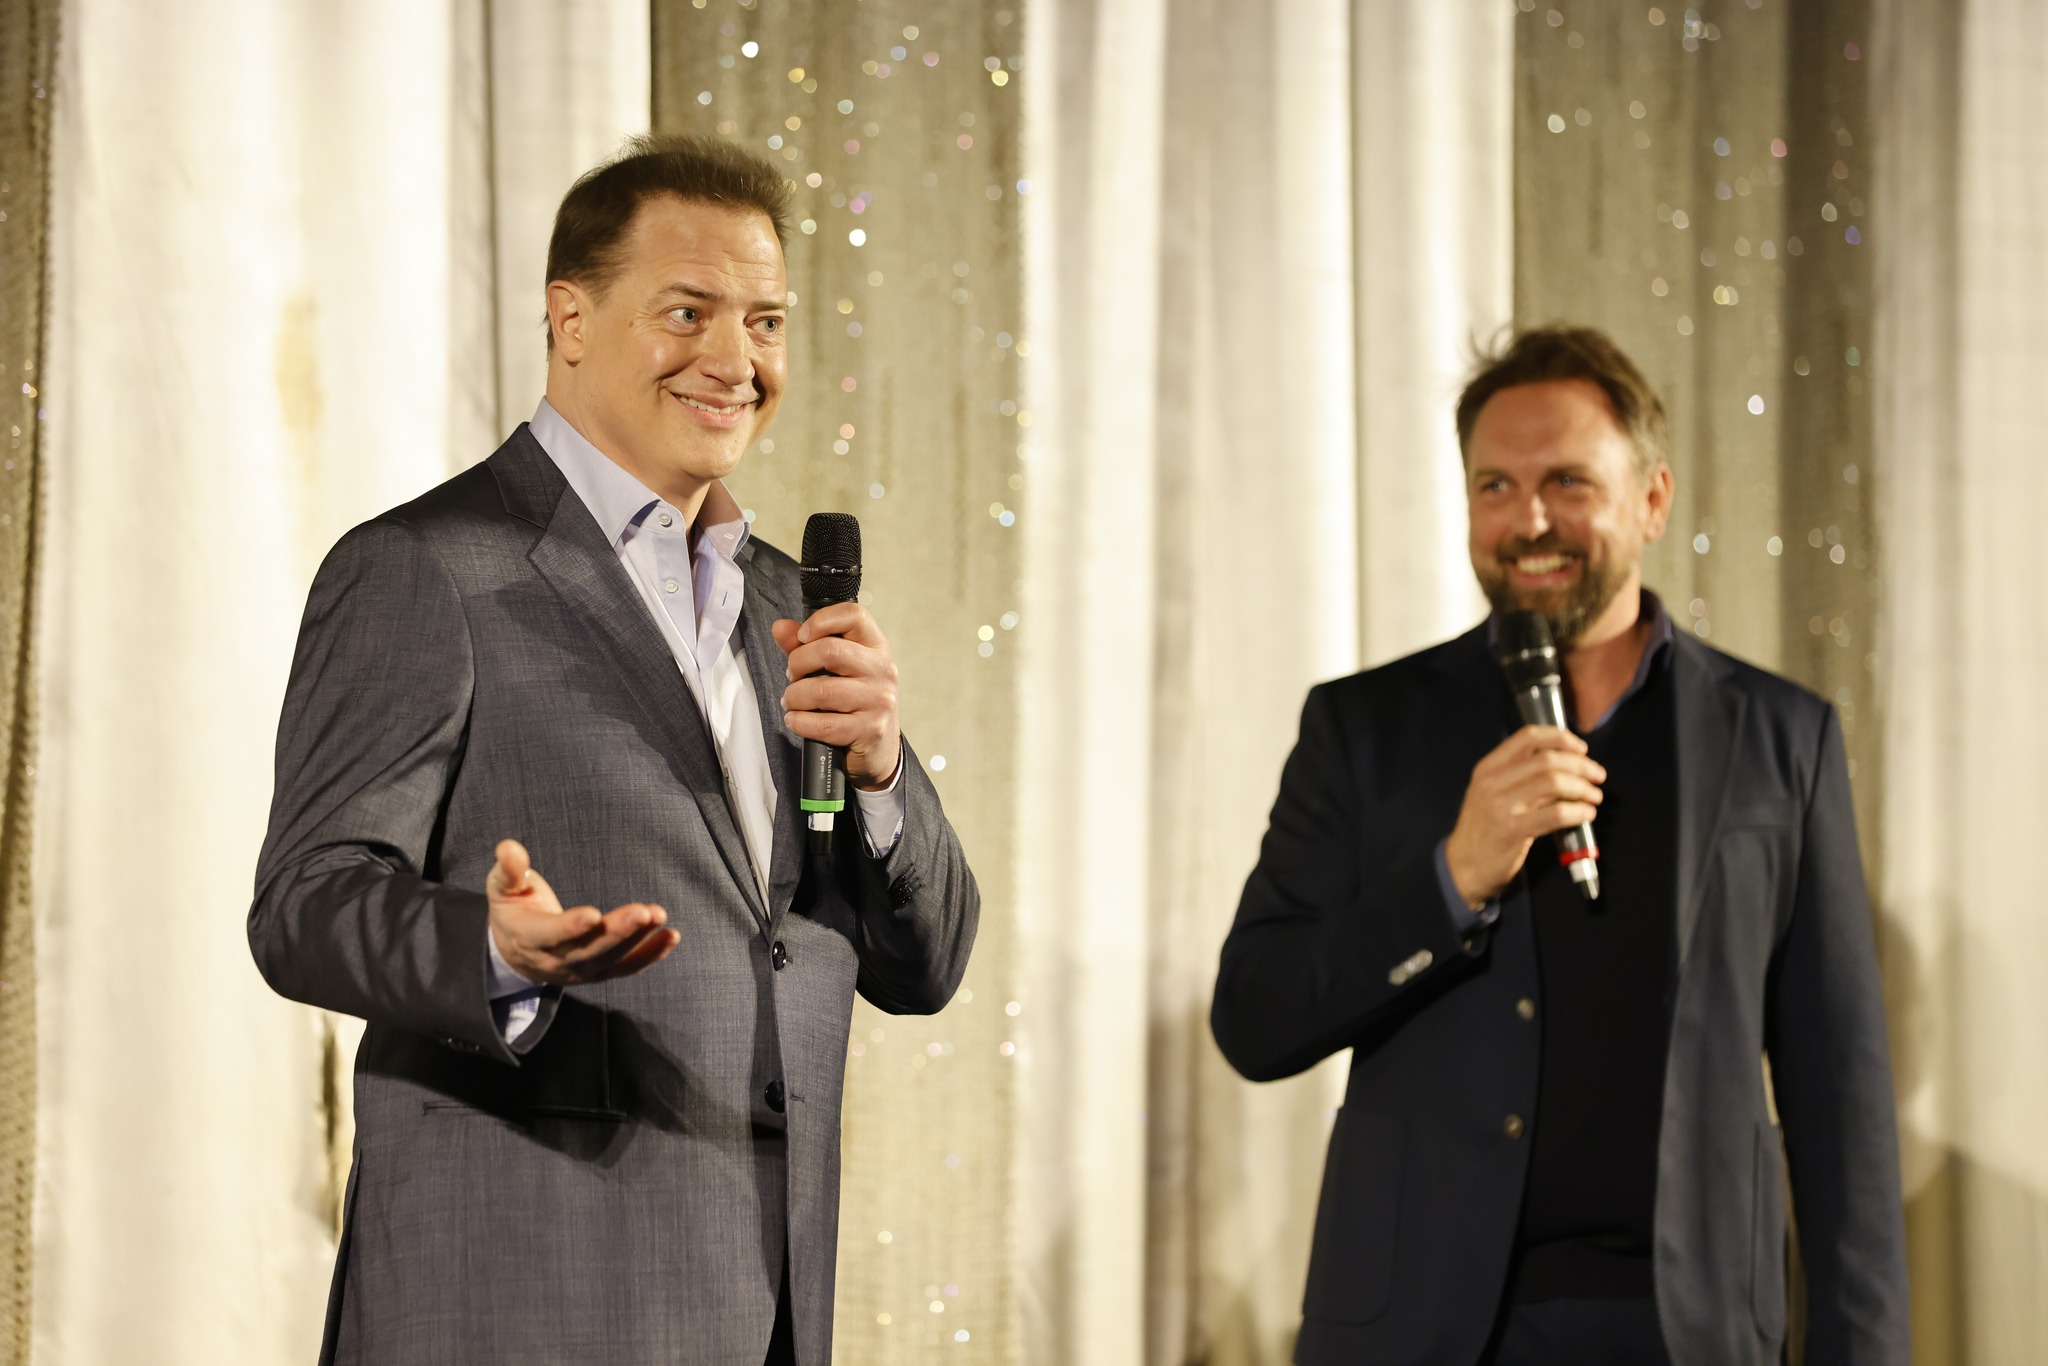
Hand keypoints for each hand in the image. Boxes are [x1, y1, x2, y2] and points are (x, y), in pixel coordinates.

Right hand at [486, 839, 678, 985]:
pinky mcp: (600, 972)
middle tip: (644, 912)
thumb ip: (508, 870)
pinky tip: (671, 936)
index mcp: (529, 937)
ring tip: (659, 916)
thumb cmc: (513, 910)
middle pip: (589, 950)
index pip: (551, 935)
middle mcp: (556, 960)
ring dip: (639, 940)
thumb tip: (509, 847)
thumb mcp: (502, 888)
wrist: (516, 953)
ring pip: (612, 959)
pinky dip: (651, 954)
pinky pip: (627, 967)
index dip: (571, 927)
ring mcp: (581, 970)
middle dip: (618, 932)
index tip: (594, 915)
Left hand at [772, 603, 901, 789]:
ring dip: (794, 697)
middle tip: (793, 676)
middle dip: (798, 664)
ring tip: (792, 702)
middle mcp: (882, 670)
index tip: (803, 636)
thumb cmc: (853, 702)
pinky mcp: (871, 729)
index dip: (822, 620)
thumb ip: (805, 646)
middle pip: (829, 651)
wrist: (878, 748)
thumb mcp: (835, 669)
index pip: (854, 615)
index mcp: (875, 647)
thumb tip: (780, 628)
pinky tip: (797, 721)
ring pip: (821, 690)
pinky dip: (800, 722)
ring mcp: (879, 700)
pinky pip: (823, 723)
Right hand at [1443, 726, 1605, 905]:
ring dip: (1583, 788)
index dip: (1560, 738)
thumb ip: (1519, 776)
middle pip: (1547, 760)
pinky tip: (1586, 814)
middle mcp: (1492, 782)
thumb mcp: (1491, 793)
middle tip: (1597, 776)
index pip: (1528, 736)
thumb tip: (1566, 764)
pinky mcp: (1512, 831)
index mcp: (1488, 768)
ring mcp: (1500, 806)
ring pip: (1554, 783)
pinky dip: (1578, 811)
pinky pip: (1556, 814)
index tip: (1581, 749)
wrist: (1464, 866)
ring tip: (1594, 797)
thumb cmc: (1485, 828)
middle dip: (1581, 766)